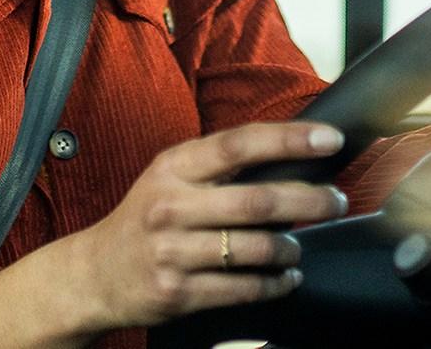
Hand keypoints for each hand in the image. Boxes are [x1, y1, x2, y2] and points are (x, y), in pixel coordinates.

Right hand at [51, 121, 348, 333]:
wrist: (94, 274)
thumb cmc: (144, 219)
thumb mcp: (169, 177)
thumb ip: (217, 166)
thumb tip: (288, 154)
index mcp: (173, 167)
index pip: (239, 144)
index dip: (290, 140)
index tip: (329, 139)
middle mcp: (171, 206)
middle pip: (258, 201)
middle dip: (310, 200)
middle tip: (336, 200)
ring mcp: (174, 252)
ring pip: (256, 249)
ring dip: (291, 248)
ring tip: (298, 247)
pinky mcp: (179, 292)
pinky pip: (244, 288)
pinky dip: (276, 284)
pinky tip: (286, 277)